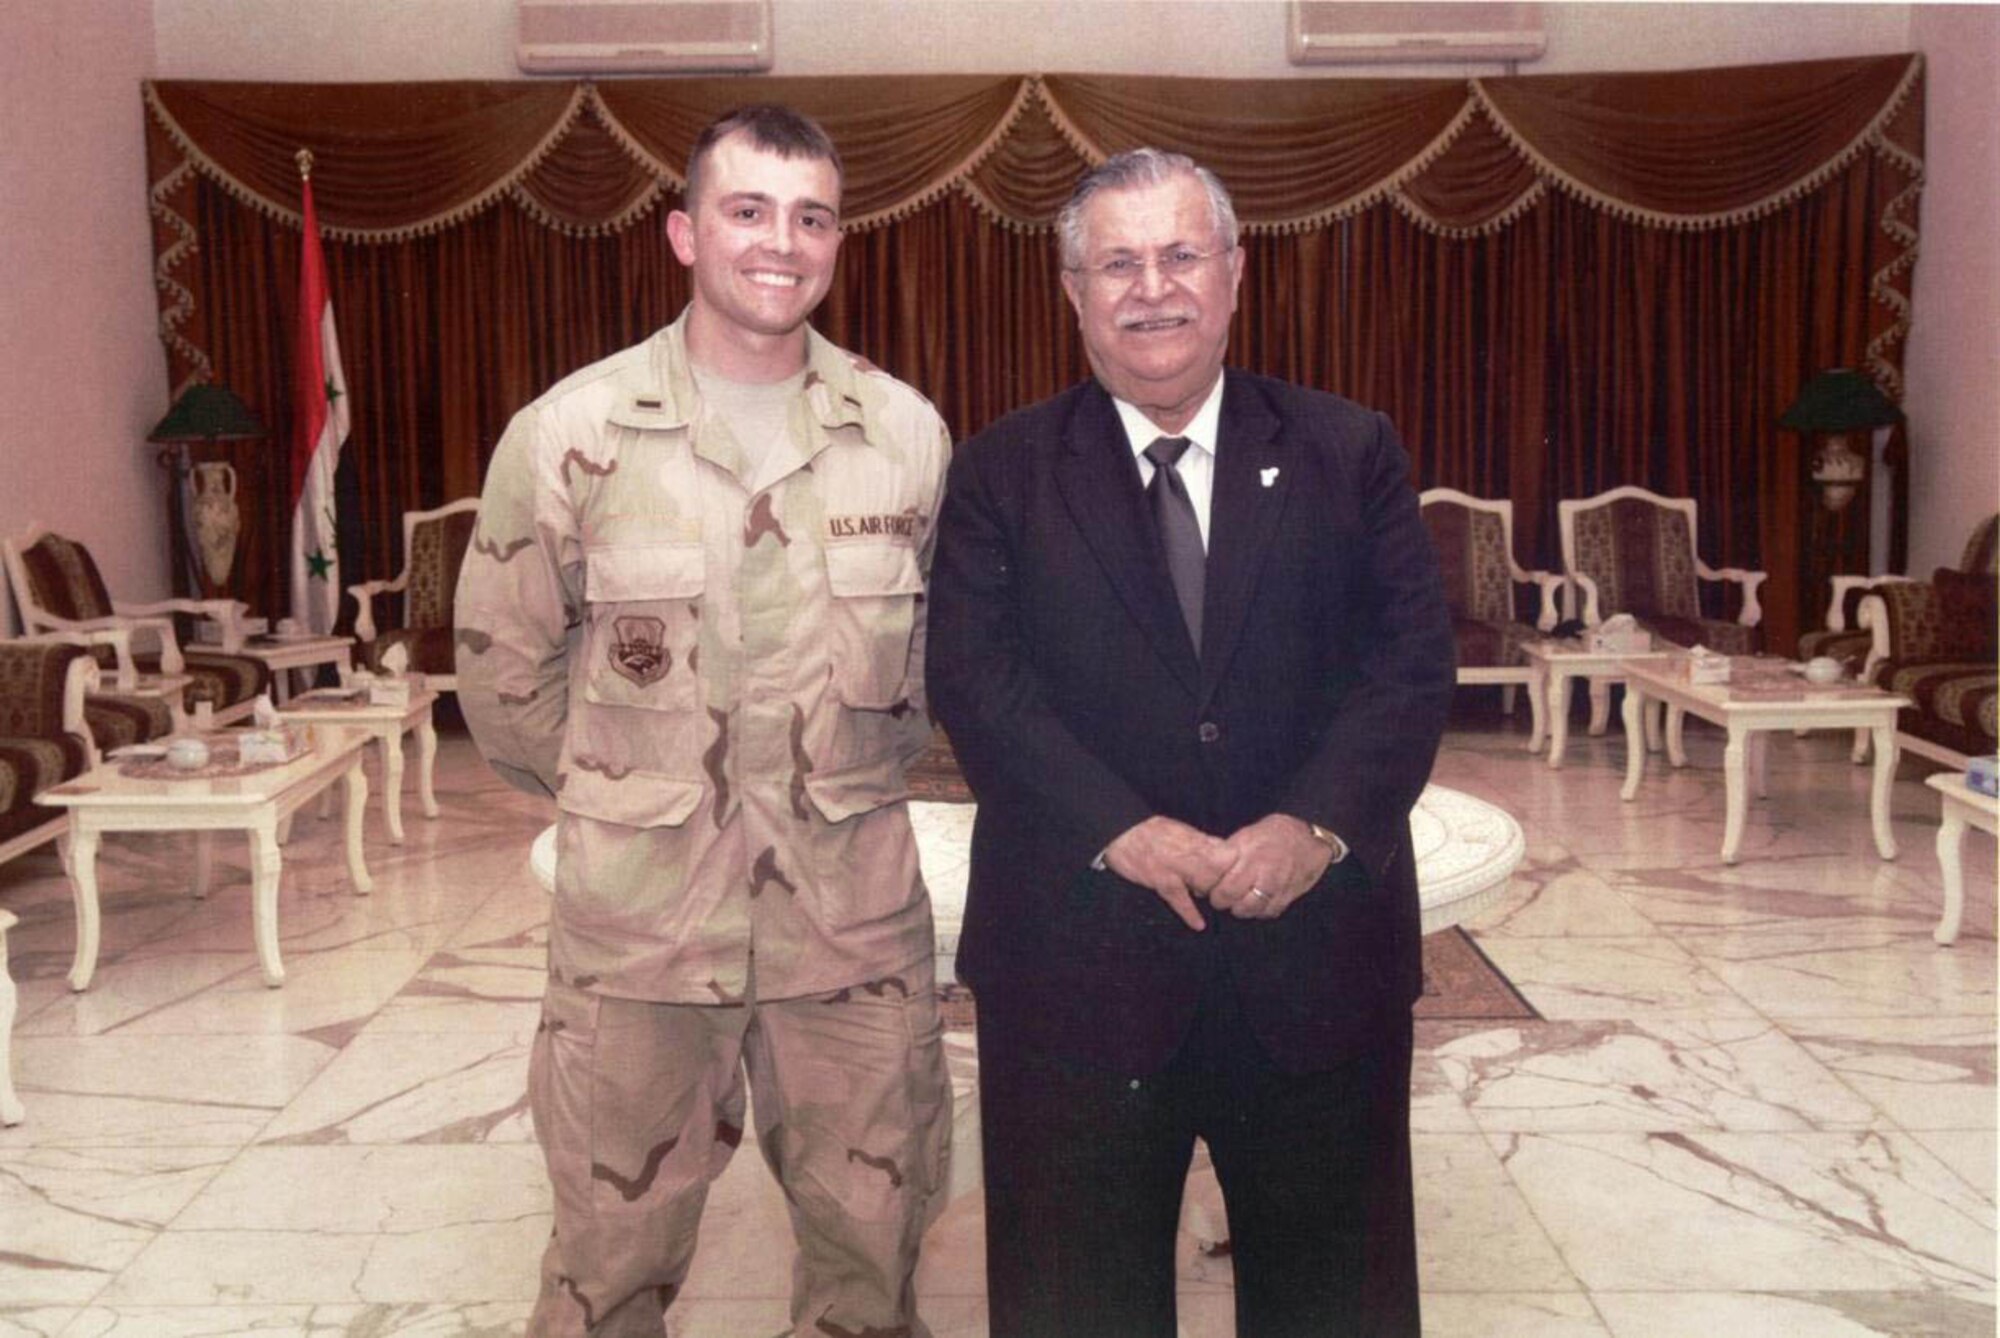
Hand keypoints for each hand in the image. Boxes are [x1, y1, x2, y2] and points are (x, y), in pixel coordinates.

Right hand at [1102, 816, 1231, 931]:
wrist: (1123, 832)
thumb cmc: (1155, 832)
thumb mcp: (1184, 832)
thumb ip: (1205, 845)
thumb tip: (1228, 856)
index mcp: (1197, 839)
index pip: (1228, 853)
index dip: (1237, 867)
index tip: (1240, 875)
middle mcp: (1189, 852)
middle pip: (1220, 872)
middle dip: (1226, 884)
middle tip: (1226, 892)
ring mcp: (1174, 867)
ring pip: (1204, 884)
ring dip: (1211, 895)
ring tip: (1216, 903)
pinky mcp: (1160, 881)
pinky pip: (1179, 900)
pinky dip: (1189, 913)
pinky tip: (1199, 925)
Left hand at [1210, 814, 1335, 919]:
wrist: (1311, 838)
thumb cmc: (1274, 834)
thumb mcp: (1246, 835)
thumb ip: (1226, 853)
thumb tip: (1202, 870)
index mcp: (1246, 850)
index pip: (1217, 875)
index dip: (1208, 886)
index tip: (1206, 887)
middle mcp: (1260, 868)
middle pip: (1229, 896)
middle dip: (1220, 900)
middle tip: (1221, 896)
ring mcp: (1275, 884)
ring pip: (1247, 909)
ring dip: (1238, 908)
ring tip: (1238, 899)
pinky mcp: (1287, 896)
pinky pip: (1266, 913)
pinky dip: (1258, 911)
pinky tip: (1256, 902)